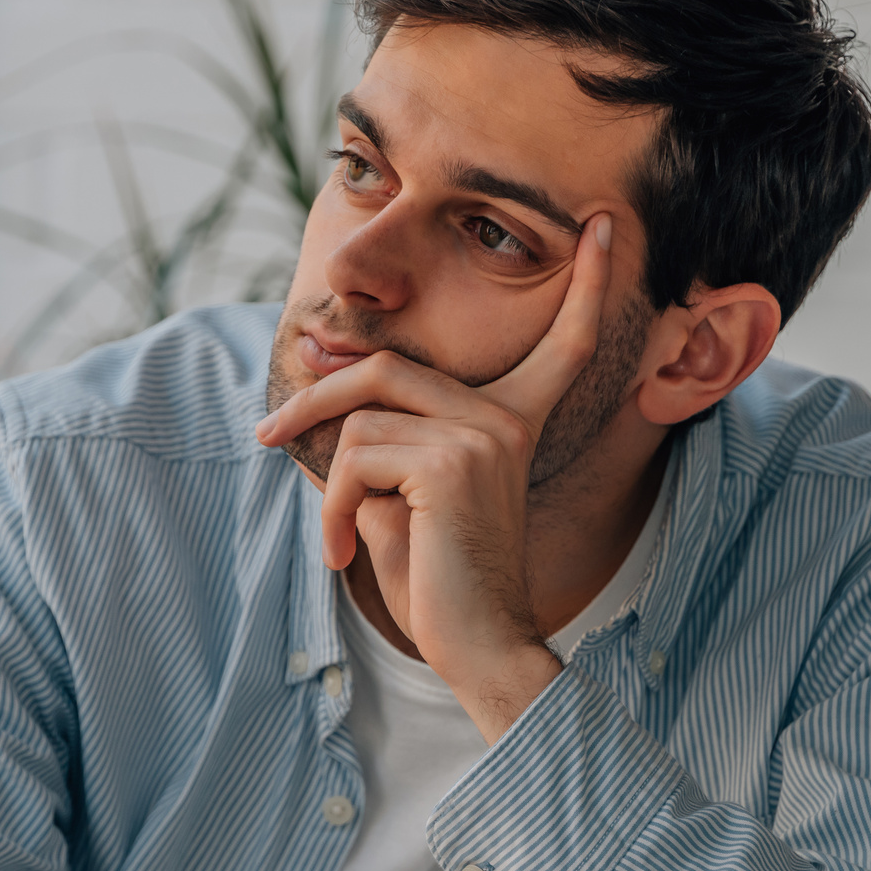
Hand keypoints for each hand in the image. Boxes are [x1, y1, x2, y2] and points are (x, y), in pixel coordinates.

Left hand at [255, 214, 614, 741]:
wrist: (476, 645)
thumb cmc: (437, 578)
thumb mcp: (403, 494)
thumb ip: (381, 436)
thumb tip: (320, 375)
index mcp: (510, 420)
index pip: (556, 342)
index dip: (586, 283)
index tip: (603, 225)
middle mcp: (504, 417)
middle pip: (384, 370)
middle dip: (314, 398)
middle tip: (266, 434)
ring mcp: (481, 435)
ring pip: (358, 422)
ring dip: (328, 485)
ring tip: (340, 538)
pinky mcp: (451, 463)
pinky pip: (354, 458)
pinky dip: (332, 507)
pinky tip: (344, 550)